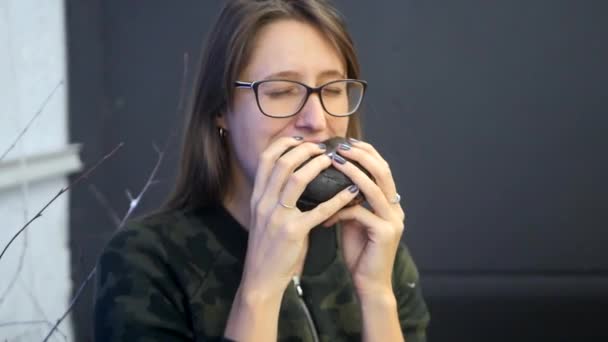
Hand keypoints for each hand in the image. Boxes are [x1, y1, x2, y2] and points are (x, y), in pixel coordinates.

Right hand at [241, 136, 361, 298]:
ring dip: (317, 165)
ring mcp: (277, 216)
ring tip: (333, 161)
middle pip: (283, 163)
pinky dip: (337, 198)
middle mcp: (264, 202)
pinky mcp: (292, 232)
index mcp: (257, 197)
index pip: (266, 159)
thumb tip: (293, 175)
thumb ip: (274, 197)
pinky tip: (350, 192)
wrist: (261, 278)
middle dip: (304, 150)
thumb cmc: (267, 247)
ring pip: (297, 179)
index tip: (301, 139)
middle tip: (322, 148)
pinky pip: (318, 210)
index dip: (284, 144)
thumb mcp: (264, 217)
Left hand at [322, 139, 405, 296]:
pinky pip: (361, 213)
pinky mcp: (385, 234)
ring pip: (374, 188)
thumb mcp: (354, 221)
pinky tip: (325, 214)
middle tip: (340, 147)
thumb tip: (331, 181)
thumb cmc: (359, 252)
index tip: (347, 143)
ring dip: (353, 172)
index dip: (366, 153)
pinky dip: (340, 210)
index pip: (382, 169)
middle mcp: (396, 208)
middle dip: (361, 155)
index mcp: (390, 203)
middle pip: (382, 171)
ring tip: (334, 162)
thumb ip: (349, 202)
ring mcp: (393, 220)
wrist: (370, 284)